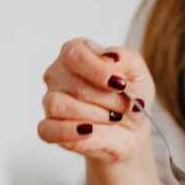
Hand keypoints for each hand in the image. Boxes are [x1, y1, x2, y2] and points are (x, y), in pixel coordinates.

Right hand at [38, 39, 155, 162]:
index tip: (120, 84)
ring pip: (58, 105)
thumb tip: (111, 56)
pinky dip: (68, 131)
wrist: (133, 128)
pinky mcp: (50, 128)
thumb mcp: (138, 72)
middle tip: (125, 106)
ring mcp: (52, 101)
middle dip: (106, 98)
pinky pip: (47, 129)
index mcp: (77, 52)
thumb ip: (127, 59)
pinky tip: (89, 130)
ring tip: (113, 118)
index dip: (98, 71)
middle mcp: (59, 74)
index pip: (75, 55)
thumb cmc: (130, 95)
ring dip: (93, 114)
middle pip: (73, 83)